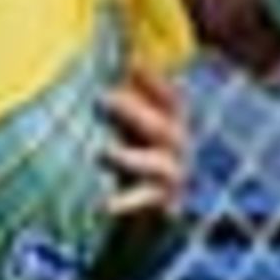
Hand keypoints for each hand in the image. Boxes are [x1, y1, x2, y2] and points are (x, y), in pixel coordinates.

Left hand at [103, 70, 187, 218]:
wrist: (142, 221)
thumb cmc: (130, 164)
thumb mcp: (129, 130)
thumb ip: (124, 100)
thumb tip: (119, 58)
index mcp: (170, 124)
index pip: (169, 98)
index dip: (154, 81)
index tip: (132, 62)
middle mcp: (177, 149)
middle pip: (162, 127)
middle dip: (134, 111)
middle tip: (104, 98)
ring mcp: (172, 179)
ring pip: (158, 165)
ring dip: (130, 157)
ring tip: (103, 153)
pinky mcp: (163, 207)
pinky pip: (145, 202)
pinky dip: (126, 203)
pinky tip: (106, 205)